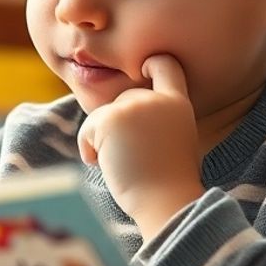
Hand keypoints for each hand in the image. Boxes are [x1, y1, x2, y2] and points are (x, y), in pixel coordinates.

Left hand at [77, 54, 203, 238]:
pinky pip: (87, 129)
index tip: (142, 68)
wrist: (165, 202)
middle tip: (131, 158)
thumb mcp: (172, 140)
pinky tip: (105, 165)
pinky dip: (88, 148)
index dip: (151, 63)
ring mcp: (134, 106)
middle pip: (123, 100)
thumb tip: (121, 115)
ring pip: (102, 115)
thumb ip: (154, 120)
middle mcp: (157, 99)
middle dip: (117, 127)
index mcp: (178, 104)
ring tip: (122, 163)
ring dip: (102, 141)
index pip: (166, 67)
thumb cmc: (166, 184)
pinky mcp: (111, 118)